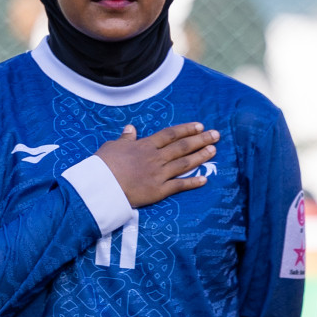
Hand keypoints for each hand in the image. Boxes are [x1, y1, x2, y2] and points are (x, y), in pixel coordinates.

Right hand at [95, 122, 217, 207]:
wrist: (101, 186)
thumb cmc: (102, 165)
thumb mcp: (111, 147)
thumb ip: (124, 138)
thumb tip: (130, 128)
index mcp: (144, 146)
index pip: (170, 135)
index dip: (186, 129)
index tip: (199, 126)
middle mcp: (155, 158)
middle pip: (182, 147)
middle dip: (200, 139)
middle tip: (215, 134)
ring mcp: (159, 174)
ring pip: (184, 163)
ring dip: (200, 156)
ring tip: (214, 150)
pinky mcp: (158, 190)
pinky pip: (179, 185)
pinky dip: (192, 182)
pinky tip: (204, 179)